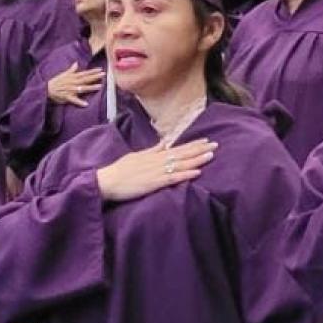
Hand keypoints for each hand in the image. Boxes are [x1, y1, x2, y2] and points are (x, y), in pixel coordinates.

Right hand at [47, 63, 105, 106]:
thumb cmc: (56, 82)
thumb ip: (71, 69)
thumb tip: (76, 63)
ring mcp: (71, 90)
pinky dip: (80, 102)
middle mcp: (73, 83)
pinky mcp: (67, 97)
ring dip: (91, 87)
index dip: (93, 71)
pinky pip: (74, 100)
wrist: (47, 89)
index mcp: (73, 77)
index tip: (101, 70)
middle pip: (86, 79)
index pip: (85, 73)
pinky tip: (86, 104)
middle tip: (103, 75)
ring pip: (82, 88)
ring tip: (99, 86)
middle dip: (95, 77)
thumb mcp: (63, 74)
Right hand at [95, 139, 217, 201]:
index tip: (206, 140)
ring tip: (211, 155)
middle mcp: (157, 161)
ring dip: (197, 159)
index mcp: (154, 155)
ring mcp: (156, 171)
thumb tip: (163, 143)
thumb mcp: (136, 156)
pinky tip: (197, 173)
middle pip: (182, 154)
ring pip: (181, 164)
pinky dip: (186, 175)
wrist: (106, 181)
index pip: (177, 148)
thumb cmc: (119, 170)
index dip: (193, 144)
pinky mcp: (153, 183)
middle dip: (200, 149)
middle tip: (216, 145)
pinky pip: (173, 178)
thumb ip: (151, 150)